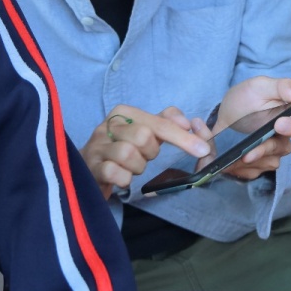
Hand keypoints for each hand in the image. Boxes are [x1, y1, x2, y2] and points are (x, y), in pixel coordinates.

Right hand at [80, 104, 210, 198]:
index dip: (183, 137)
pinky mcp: (91, 167)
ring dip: (137, 166)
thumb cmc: (121, 147)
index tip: (203, 149)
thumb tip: (187, 122)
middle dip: (150, 152)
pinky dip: (124, 179)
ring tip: (131, 167)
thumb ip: (166, 122)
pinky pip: (115, 173)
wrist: (88, 167)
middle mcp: (108, 125)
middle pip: (144, 137)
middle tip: (144, 157)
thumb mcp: (143, 130)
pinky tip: (121, 177)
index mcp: (124, 112)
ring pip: (129, 154)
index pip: (159, 122)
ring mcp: (97, 146)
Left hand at [213, 77, 290, 179]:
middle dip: (266, 149)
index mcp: (288, 120)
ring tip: (236, 152)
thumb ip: (281, 86)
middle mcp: (281, 140)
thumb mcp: (259, 86)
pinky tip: (229, 159)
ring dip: (252, 158)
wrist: (223, 115)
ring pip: (269, 163)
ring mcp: (268, 155)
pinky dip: (239, 167)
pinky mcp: (254, 167)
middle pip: (283, 149)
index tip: (279, 123)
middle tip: (250, 151)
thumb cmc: (245, 99)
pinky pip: (252, 172)